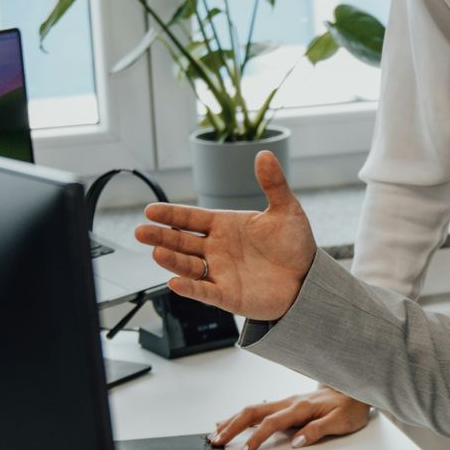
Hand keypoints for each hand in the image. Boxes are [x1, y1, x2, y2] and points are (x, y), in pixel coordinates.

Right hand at [133, 151, 315, 321]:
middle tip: (140, 231)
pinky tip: (175, 282)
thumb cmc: (294, 244)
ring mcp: (220, 272)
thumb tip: (264, 154)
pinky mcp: (228, 295)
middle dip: (161, 236)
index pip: (191, 218)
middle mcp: (217, 249)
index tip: (150, 210)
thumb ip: (273, 184)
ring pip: (188, 266)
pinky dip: (190, 288)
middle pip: (182, 242)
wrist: (309, 279)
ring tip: (157, 252)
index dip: (171, 215)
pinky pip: (204, 292)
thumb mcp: (286, 210)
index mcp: (224, 226)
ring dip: (172, 260)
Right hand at [212, 385, 372, 449]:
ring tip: (216, 431)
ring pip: (254, 408)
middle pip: (254, 412)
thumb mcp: (341, 422)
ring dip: (233, 420)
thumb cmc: (350, 407)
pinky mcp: (287, 404)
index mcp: (301, 408)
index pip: (272, 424)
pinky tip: (234, 421)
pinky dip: (243, 415)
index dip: (256, 438)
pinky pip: (260, 408)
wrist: (355, 389)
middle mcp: (290, 402)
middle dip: (232, 426)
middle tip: (216, 440)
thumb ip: (318, 431)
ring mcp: (287, 402)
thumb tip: (297, 442)